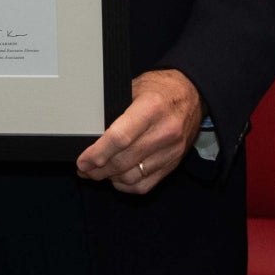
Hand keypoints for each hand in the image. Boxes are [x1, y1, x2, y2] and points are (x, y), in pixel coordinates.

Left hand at [76, 69, 203, 195]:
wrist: (192, 94)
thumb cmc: (159, 89)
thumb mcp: (134, 88)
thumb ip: (115, 110)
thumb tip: (90, 135)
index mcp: (151, 108)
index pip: (120, 138)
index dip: (97, 153)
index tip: (82, 161)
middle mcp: (164, 131)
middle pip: (124, 161)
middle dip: (98, 170)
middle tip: (84, 169)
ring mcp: (172, 150)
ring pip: (132, 176)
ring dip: (110, 178)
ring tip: (96, 173)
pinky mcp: (175, 162)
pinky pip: (146, 185)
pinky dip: (127, 186)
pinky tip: (116, 178)